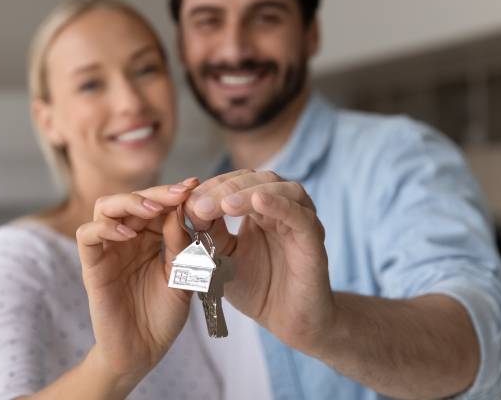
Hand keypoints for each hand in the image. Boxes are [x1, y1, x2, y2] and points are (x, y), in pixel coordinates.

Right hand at [75, 179, 197, 386]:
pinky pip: (87, 235)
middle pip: (132, 198)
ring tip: (152, 209)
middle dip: (156, 192)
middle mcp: (128, 238)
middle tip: (178, 193)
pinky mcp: (92, 265)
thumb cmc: (163, 316)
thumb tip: (181, 208)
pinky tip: (127, 233)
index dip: (175, 193)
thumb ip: (180, 244)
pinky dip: (104, 227)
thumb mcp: (182, 276)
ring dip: (129, 202)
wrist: (143, 352)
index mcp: (152, 237)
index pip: (158, 203)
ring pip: (105, 206)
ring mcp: (108, 249)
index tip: (196, 186)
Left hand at [183, 170, 332, 352]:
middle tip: (200, 204)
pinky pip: (300, 217)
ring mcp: (301, 221)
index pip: (237, 182)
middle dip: (226, 188)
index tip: (186, 200)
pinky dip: (280, 206)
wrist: (289, 322)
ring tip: (225, 206)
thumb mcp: (222, 258)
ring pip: (281, 190)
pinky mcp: (313, 241)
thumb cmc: (257, 288)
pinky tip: (258, 203)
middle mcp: (283, 208)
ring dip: (249, 193)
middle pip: (257, 179)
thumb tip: (188, 208)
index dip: (212, 187)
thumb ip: (209, 234)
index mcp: (261, 209)